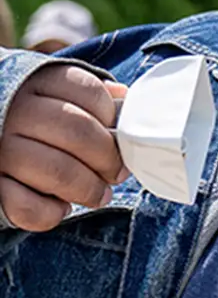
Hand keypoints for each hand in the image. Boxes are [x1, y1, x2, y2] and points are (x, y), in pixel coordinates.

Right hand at [0, 65, 129, 229]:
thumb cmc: (40, 123)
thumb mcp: (62, 98)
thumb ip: (93, 100)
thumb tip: (124, 100)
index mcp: (38, 84)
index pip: (89, 93)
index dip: (113, 119)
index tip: (119, 137)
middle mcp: (15, 112)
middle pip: (78, 132)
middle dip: (108, 159)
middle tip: (115, 173)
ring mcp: (0, 149)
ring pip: (58, 172)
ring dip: (88, 189)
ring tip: (98, 194)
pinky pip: (27, 207)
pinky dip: (52, 213)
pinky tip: (59, 206)